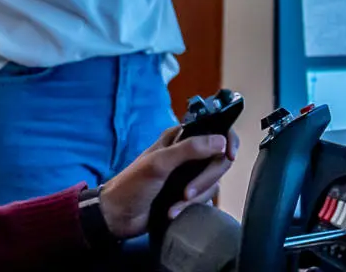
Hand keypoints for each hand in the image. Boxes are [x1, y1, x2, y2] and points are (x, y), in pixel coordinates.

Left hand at [96, 125, 240, 238]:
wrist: (117, 216)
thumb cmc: (132, 184)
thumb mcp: (158, 163)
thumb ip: (189, 149)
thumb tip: (221, 141)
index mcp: (179, 138)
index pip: (214, 130)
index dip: (227, 140)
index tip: (228, 155)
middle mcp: (188, 153)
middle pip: (218, 160)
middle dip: (205, 179)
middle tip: (187, 192)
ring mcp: (189, 174)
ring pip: (213, 182)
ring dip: (195, 197)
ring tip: (174, 205)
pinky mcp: (188, 194)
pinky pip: (205, 198)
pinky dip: (190, 207)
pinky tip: (173, 212)